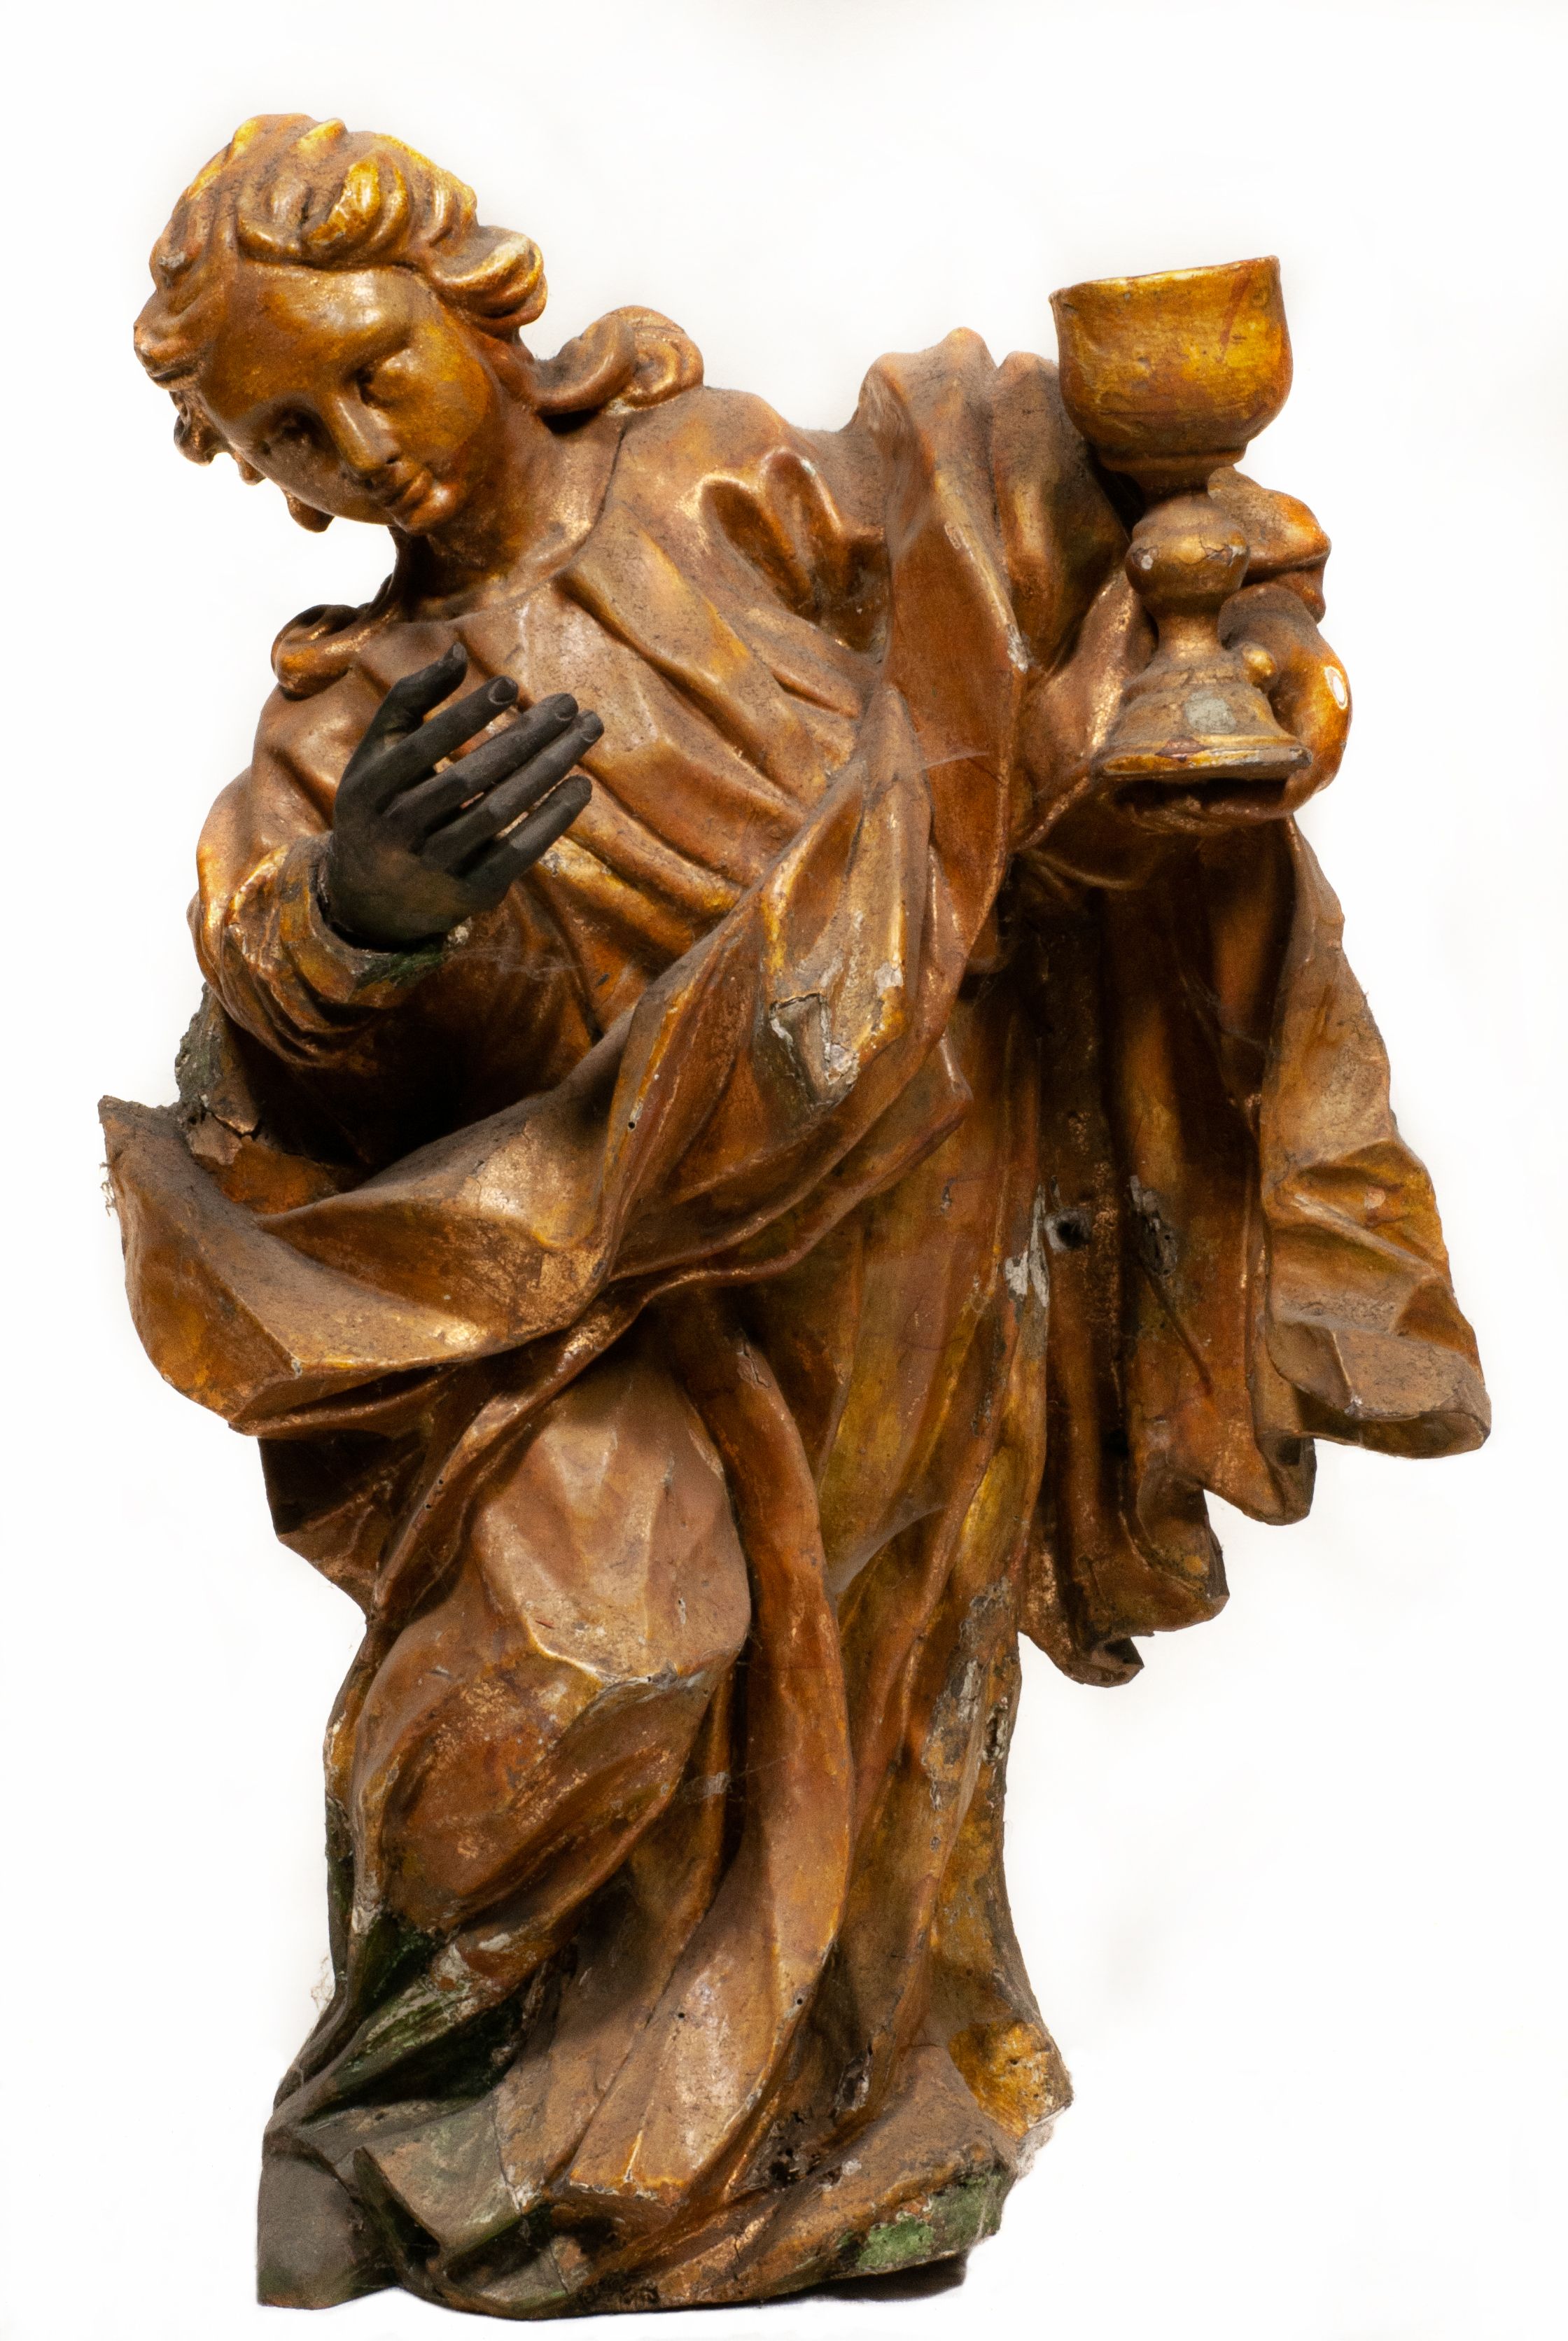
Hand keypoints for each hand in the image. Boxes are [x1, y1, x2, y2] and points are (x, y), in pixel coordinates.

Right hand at [323, 644, 600, 947]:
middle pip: (469, 777)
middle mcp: (398, 830)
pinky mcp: (469, 893)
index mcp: (368, 788)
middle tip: (569, 704)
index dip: (466, 715)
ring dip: (548, 769)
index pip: (422, 746)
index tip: (510, 684)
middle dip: (524, 736)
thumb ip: (409, 700)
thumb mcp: (377, 754)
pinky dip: (551, 818)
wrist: (371, 899)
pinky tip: (580, 786)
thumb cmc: (381, 804)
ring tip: (586, 732)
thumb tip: (458, 651)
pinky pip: (518, 852)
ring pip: (498, 811)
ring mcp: (435, 865)